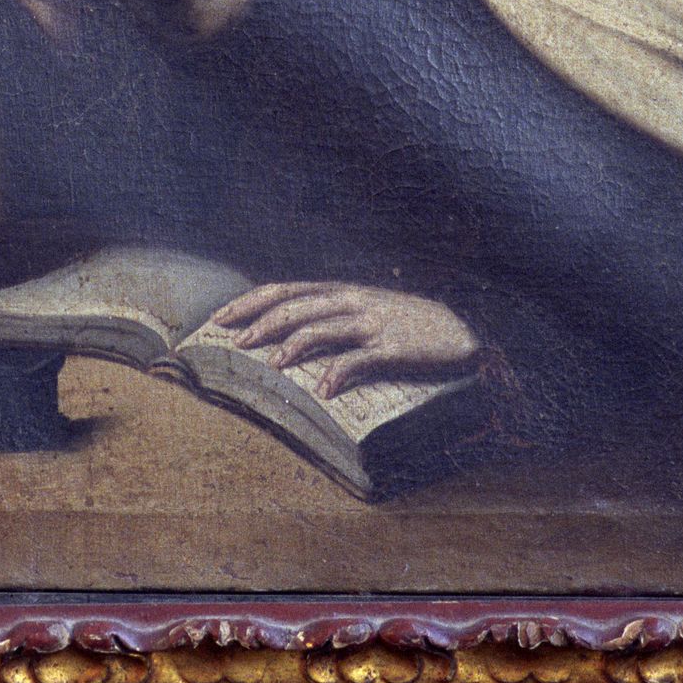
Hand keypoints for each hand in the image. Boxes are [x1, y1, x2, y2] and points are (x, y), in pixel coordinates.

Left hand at [213, 280, 478, 398]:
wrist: (461, 330)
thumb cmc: (406, 325)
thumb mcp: (366, 311)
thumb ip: (331, 316)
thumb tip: (284, 335)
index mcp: (342, 291)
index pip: (286, 289)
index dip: (251, 301)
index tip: (221, 318)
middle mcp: (352, 301)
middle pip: (296, 307)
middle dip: (260, 324)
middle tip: (233, 344)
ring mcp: (372, 323)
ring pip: (321, 328)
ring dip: (292, 347)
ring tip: (273, 367)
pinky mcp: (393, 347)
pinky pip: (360, 360)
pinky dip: (338, 375)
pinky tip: (324, 392)